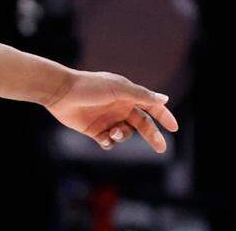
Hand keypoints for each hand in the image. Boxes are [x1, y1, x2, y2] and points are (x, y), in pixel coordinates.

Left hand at [46, 70, 178, 152]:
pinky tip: (104, 136)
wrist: (61, 93)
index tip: (174, 128)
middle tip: (161, 148)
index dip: (163, 116)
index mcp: (127, 95)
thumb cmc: (90, 87)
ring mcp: (108, 119)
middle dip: (152, 136)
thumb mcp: (119, 89)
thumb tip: (165, 99)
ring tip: (113, 131)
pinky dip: (109, 142)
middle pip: (142, 125)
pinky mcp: (95, 130)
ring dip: (123, 136)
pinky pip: (109, 142)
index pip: (151, 107)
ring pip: (125, 134)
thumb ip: (142, 95)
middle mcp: (120, 107)